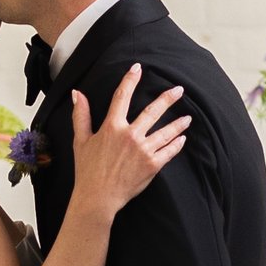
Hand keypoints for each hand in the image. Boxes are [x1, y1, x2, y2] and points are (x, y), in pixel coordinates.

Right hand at [68, 64, 187, 225]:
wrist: (97, 197)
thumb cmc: (87, 170)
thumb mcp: (81, 140)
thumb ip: (81, 115)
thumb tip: (77, 94)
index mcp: (112, 126)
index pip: (122, 96)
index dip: (130, 80)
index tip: (138, 68)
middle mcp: (130, 135)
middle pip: (153, 111)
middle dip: (168, 98)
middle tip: (179, 89)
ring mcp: (143, 150)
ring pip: (166, 131)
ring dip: (178, 123)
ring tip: (188, 118)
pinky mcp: (152, 165)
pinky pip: (169, 151)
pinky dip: (177, 144)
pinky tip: (182, 139)